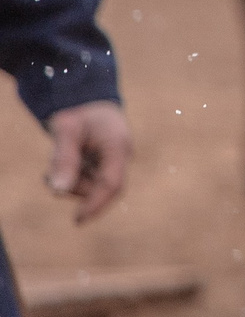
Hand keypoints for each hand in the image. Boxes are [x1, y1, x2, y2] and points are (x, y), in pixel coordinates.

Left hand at [44, 100, 129, 222]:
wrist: (85, 96)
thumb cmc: (77, 111)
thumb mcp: (66, 131)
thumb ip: (64, 160)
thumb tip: (57, 192)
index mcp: (118, 146)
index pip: (112, 183)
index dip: (95, 204)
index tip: (77, 220)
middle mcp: (121, 154)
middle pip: (105, 188)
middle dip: (78, 191)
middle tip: (51, 179)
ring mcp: (114, 158)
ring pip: (94, 185)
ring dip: (72, 182)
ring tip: (52, 164)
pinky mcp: (105, 161)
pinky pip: (90, 179)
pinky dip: (73, 178)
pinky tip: (60, 165)